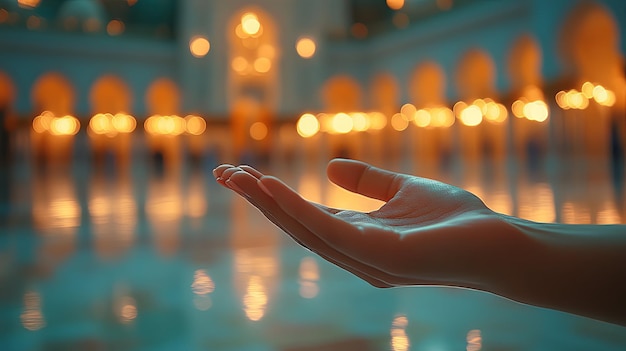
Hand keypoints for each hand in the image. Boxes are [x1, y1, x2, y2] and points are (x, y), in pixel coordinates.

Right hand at [214, 159, 523, 291]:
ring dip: (266, 202)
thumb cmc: (454, 220)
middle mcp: (351, 254)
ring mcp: (361, 258)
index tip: (242, 172)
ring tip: (237, 176)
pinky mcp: (375, 256)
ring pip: (301, 228)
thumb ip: (368, 181)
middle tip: (222, 173)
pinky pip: (325, 228)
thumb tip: (330, 167)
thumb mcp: (403, 189)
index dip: (271, 196)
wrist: (497, 242)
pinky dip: (293, 207)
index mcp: (356, 236)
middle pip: (293, 224)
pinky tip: (270, 186)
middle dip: (256, 199)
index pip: (304, 215)